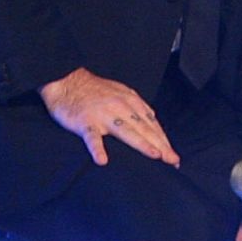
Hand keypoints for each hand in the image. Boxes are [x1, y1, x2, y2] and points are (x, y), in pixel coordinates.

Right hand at [37, 67, 178, 166]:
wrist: (67, 80)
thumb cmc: (95, 90)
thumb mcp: (121, 93)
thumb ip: (137, 107)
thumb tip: (153, 121)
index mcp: (130, 101)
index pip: (152, 124)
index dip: (164, 140)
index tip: (174, 156)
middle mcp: (120, 107)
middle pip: (145, 129)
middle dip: (161, 145)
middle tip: (173, 160)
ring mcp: (103, 114)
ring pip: (126, 131)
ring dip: (142, 143)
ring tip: (155, 155)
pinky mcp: (85, 122)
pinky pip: (92, 137)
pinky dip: (97, 148)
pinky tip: (102, 160)